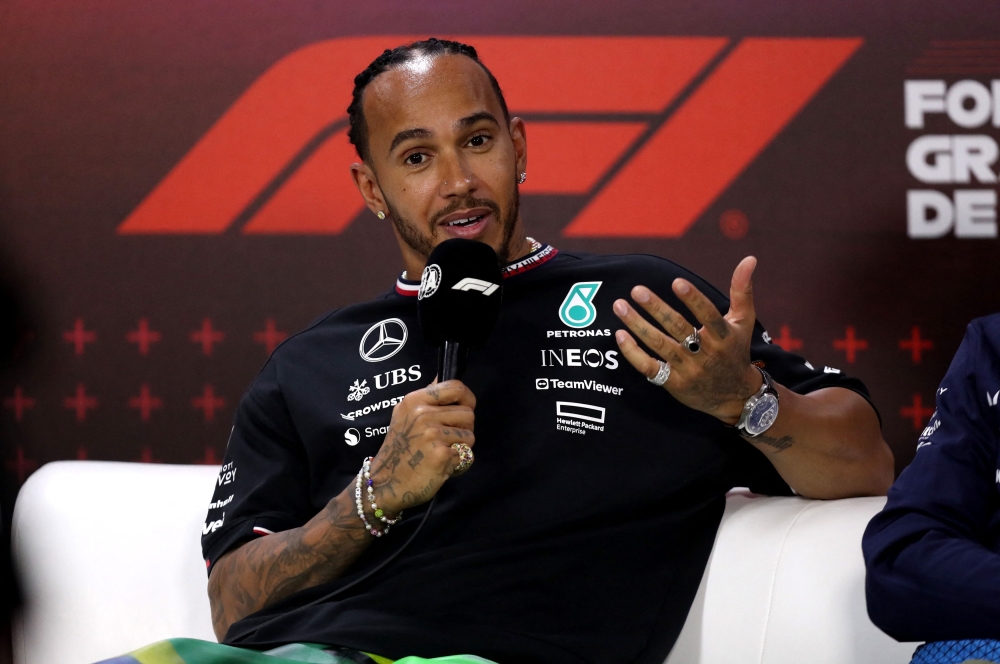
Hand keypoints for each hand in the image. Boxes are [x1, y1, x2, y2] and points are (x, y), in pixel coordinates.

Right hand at [368, 380, 475, 514]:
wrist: (383, 483)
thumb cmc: (399, 450)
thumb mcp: (405, 416)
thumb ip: (425, 399)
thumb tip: (441, 378)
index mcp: (414, 400)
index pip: (455, 387)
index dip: (467, 398)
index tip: (466, 408)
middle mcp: (422, 414)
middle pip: (468, 413)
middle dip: (463, 429)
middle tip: (446, 441)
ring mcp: (432, 434)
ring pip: (470, 435)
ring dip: (461, 447)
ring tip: (441, 453)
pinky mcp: (441, 455)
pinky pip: (466, 455)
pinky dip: (458, 464)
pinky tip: (441, 467)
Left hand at [613, 256, 762, 424]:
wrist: (735, 396)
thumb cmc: (735, 351)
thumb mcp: (743, 322)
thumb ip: (742, 291)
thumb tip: (749, 258)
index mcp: (724, 336)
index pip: (708, 315)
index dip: (693, 299)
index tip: (676, 282)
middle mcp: (706, 353)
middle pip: (678, 328)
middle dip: (656, 308)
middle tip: (637, 290)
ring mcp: (688, 370)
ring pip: (659, 345)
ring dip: (637, 325)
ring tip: (619, 305)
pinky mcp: (673, 383)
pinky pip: (649, 368)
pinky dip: (633, 353)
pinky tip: (620, 335)